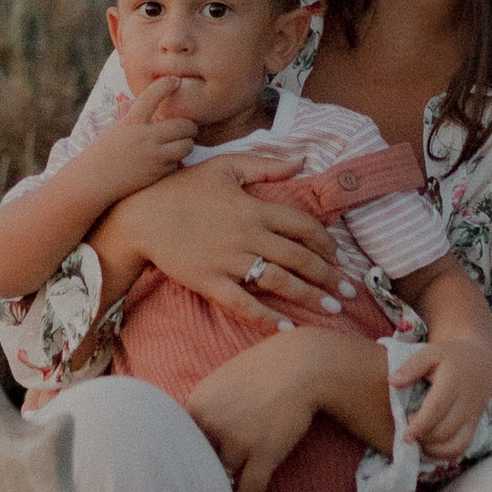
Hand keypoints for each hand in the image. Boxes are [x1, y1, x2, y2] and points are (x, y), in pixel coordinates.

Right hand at [86, 90, 200, 199]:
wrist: (91, 182)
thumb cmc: (101, 154)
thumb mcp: (115, 130)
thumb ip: (132, 118)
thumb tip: (141, 104)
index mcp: (131, 122)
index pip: (152, 96)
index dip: (167, 84)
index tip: (176, 81)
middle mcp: (145, 137)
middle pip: (183, 124)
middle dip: (189, 126)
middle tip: (188, 128)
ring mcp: (153, 157)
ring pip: (186, 146)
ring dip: (186, 144)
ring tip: (180, 145)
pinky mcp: (157, 174)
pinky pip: (177, 164)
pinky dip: (174, 163)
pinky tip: (165, 163)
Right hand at [97, 153, 337, 325]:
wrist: (140, 215)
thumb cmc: (184, 188)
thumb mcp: (226, 166)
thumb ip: (266, 165)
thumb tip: (301, 161)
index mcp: (254, 208)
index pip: (303, 226)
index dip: (326, 243)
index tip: (338, 257)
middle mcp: (247, 235)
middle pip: (299, 257)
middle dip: (330, 276)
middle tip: (351, 292)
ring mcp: (228, 260)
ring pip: (279, 282)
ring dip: (310, 297)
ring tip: (333, 311)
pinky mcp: (209, 282)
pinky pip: (243, 304)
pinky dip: (267, 318)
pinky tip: (287, 329)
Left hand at [186, 331, 328, 491]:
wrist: (301, 365)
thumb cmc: (263, 370)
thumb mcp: (222, 381)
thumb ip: (204, 408)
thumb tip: (189, 434)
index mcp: (198, 404)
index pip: (178, 444)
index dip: (177, 465)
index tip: (171, 483)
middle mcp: (212, 423)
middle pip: (196, 465)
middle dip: (193, 486)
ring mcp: (237, 440)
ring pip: (221, 479)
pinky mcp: (263, 453)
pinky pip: (248, 491)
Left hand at [387, 331, 491, 461]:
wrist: (480, 360)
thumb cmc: (450, 356)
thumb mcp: (431, 353)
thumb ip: (411, 367)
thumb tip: (392, 382)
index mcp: (453, 383)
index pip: (437, 409)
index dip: (420, 426)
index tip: (404, 435)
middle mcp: (466, 403)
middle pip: (443, 431)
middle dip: (422, 437)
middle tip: (407, 429)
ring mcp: (472, 417)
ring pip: (454, 445)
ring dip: (432, 449)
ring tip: (417, 439)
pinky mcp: (474, 426)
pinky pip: (461, 448)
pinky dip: (444, 454)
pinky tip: (428, 447)